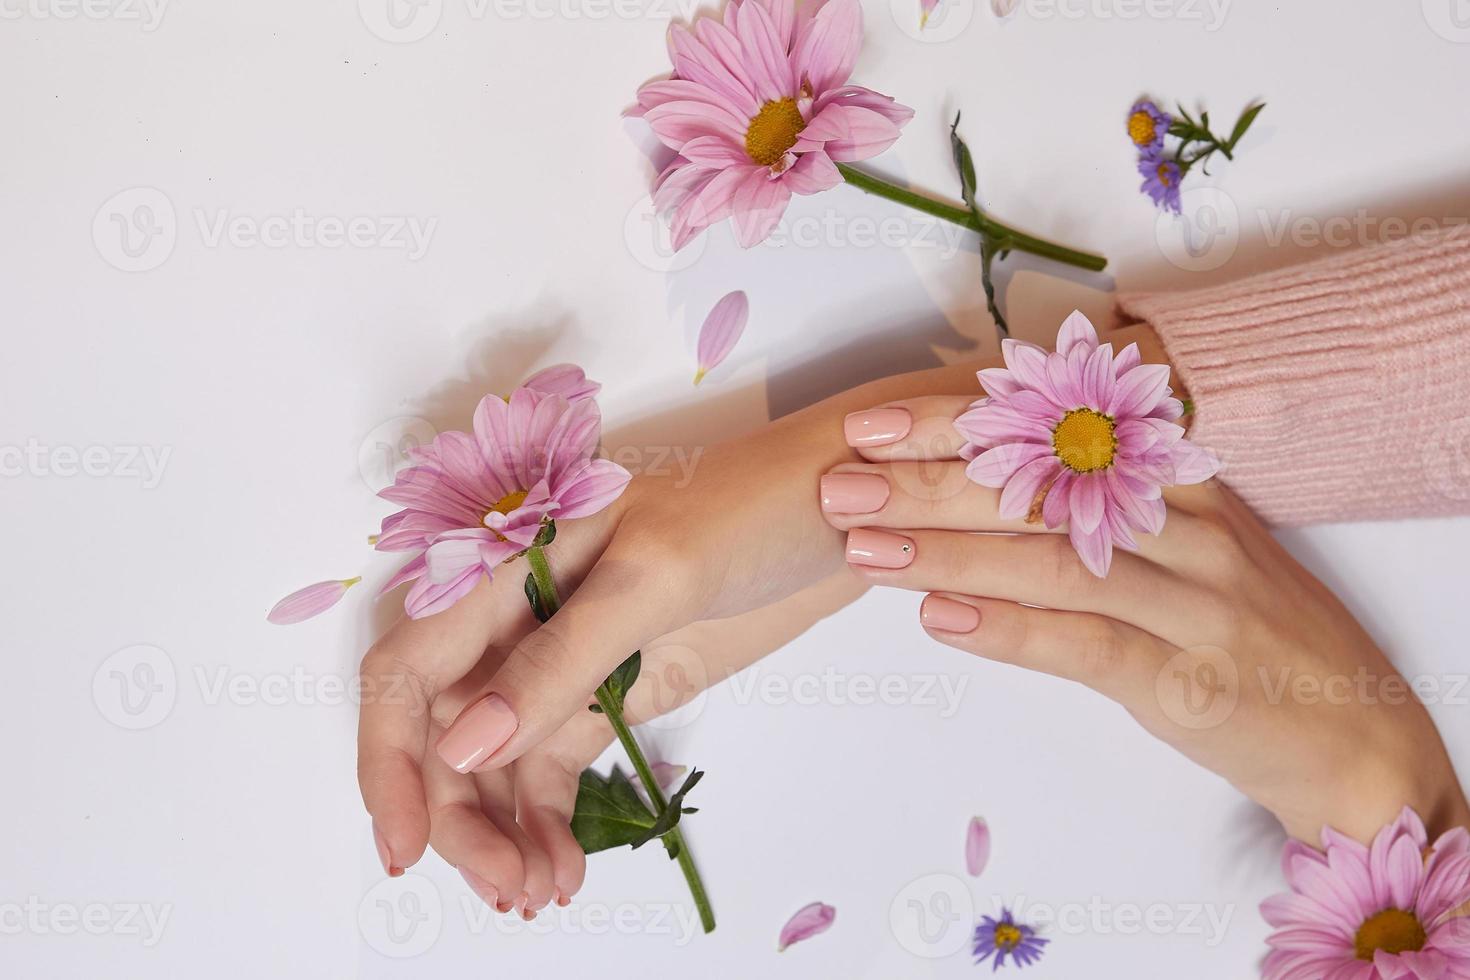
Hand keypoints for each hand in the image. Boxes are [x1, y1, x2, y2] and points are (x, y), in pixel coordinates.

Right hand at [359, 495, 863, 909]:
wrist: (846, 515)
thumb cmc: (753, 509)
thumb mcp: (656, 576)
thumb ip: (562, 658)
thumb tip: (464, 745)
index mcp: (506, 566)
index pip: (407, 668)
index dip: (387, 759)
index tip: (405, 847)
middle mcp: (519, 617)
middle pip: (445, 732)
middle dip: (458, 815)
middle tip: (509, 886)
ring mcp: (567, 660)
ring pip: (495, 763)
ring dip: (502, 833)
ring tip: (539, 892)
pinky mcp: (613, 691)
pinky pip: (554, 766)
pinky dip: (547, 822)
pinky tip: (564, 871)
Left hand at [823, 400, 1469, 842]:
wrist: (1350, 732)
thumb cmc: (1246, 629)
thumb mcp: (1188, 542)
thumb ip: (1102, 503)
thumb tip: (985, 474)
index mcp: (1181, 479)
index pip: (1051, 434)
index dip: (954, 425)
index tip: (871, 424)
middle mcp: (1187, 525)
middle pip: (1039, 488)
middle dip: (926, 483)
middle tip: (839, 484)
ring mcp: (1191, 600)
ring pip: (1051, 560)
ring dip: (946, 552)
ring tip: (864, 549)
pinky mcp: (1187, 677)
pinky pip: (1085, 643)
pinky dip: (1007, 630)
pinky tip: (939, 619)